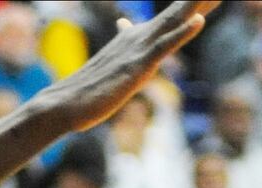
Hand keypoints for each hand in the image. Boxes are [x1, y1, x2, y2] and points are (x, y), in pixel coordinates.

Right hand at [40, 1, 218, 131]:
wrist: (63, 104)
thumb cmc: (86, 90)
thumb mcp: (111, 65)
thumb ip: (123, 46)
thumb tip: (124, 26)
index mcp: (135, 38)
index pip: (172, 17)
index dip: (193, 4)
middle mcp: (139, 38)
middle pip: (179, 12)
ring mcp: (139, 50)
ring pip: (175, 20)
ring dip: (197, 4)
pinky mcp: (138, 66)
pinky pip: (164, 46)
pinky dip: (183, 32)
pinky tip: (198, 21)